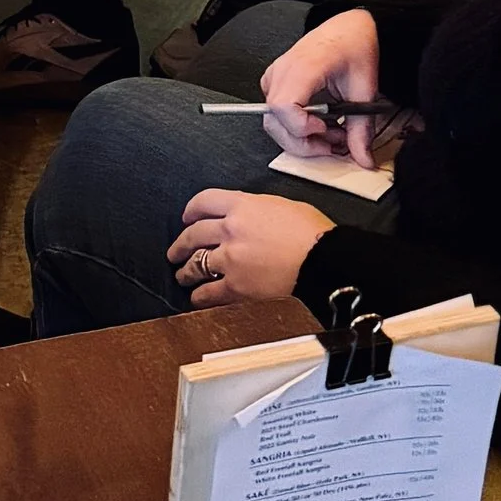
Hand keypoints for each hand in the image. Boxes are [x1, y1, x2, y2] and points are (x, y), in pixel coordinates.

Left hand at [167, 188, 330, 306]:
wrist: (324, 260)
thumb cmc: (314, 233)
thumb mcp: (284, 206)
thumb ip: (259, 209)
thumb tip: (252, 216)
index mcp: (242, 206)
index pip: (204, 201)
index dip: (191, 209)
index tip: (187, 217)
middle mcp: (230, 230)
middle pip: (193, 234)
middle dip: (181, 244)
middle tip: (176, 251)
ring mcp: (230, 259)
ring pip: (196, 264)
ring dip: (186, 271)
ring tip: (183, 276)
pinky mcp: (236, 286)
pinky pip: (208, 292)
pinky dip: (200, 296)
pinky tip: (197, 298)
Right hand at [258, 9, 390, 164]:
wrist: (348, 28)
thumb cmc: (353, 47)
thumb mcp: (365, 90)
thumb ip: (361, 129)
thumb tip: (362, 159)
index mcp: (303, 67)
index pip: (284, 107)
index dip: (302, 128)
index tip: (326, 131)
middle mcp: (283, 72)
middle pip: (274, 122)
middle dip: (304, 143)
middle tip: (335, 143)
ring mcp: (276, 77)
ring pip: (273, 123)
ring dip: (301, 138)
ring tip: (331, 133)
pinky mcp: (276, 84)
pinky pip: (276, 115)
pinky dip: (297, 127)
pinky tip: (319, 123)